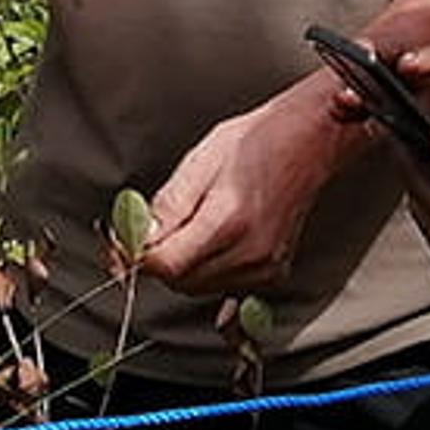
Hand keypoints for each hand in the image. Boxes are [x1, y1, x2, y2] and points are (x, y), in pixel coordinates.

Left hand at [140, 83, 341, 298]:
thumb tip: (139, 237)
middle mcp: (250, 252)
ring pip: (200, 288)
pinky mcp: (274, 272)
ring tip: (181, 229)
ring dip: (180, 268)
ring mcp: (265, 267)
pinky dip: (206, 273)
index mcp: (228, 221)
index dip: (136, 255)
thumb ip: (169, 205)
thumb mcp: (200, 160)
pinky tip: (206, 245)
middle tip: (143, 232)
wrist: (309, 142)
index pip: (166, 264)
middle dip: (156, 261)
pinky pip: (225, 288)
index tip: (121, 243)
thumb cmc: (257, 141)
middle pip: (180, 281)